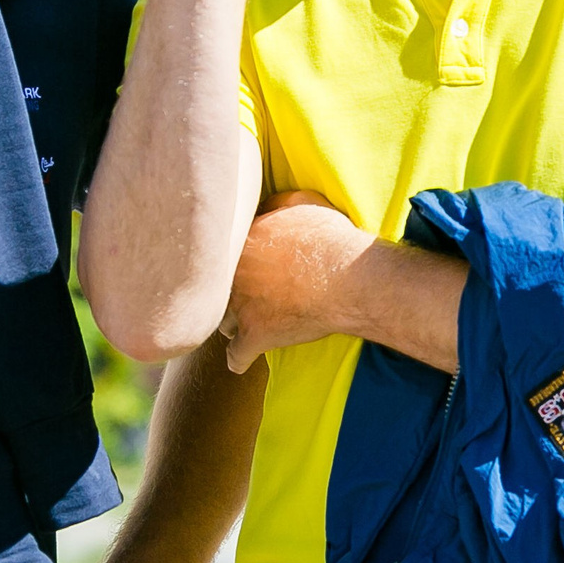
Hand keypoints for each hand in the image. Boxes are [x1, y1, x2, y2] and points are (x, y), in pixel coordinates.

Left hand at [221, 191, 374, 372]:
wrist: (345, 277)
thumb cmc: (329, 237)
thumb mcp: (301, 202)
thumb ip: (274, 204)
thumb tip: (265, 207)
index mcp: (240, 242)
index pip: (223, 252)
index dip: (236, 258)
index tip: (249, 263)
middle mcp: (232, 275)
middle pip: (218, 287)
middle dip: (230, 290)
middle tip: (246, 292)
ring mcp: (240, 308)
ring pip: (222, 320)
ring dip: (232, 322)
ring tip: (244, 322)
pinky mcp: (255, 336)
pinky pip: (236, 356)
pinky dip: (239, 359)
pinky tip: (240, 360)